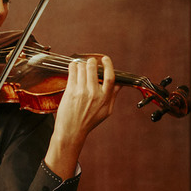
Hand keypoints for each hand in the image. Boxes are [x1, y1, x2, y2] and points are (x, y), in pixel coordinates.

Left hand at [44, 55, 118, 177]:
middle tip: (91, 62)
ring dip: (82, 64)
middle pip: (94, 69)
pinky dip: (73, 66)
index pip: (110, 77)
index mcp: (105, 98)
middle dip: (92, 62)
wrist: (72, 131)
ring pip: (82, 68)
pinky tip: (74, 67)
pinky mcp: (70, 91)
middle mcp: (94, 94)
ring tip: (81, 66)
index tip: (105, 59)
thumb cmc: (89, 121)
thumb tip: (120, 83)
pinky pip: (73, 72)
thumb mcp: (106, 111)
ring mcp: (81, 92)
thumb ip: (113, 95)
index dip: (108, 65)